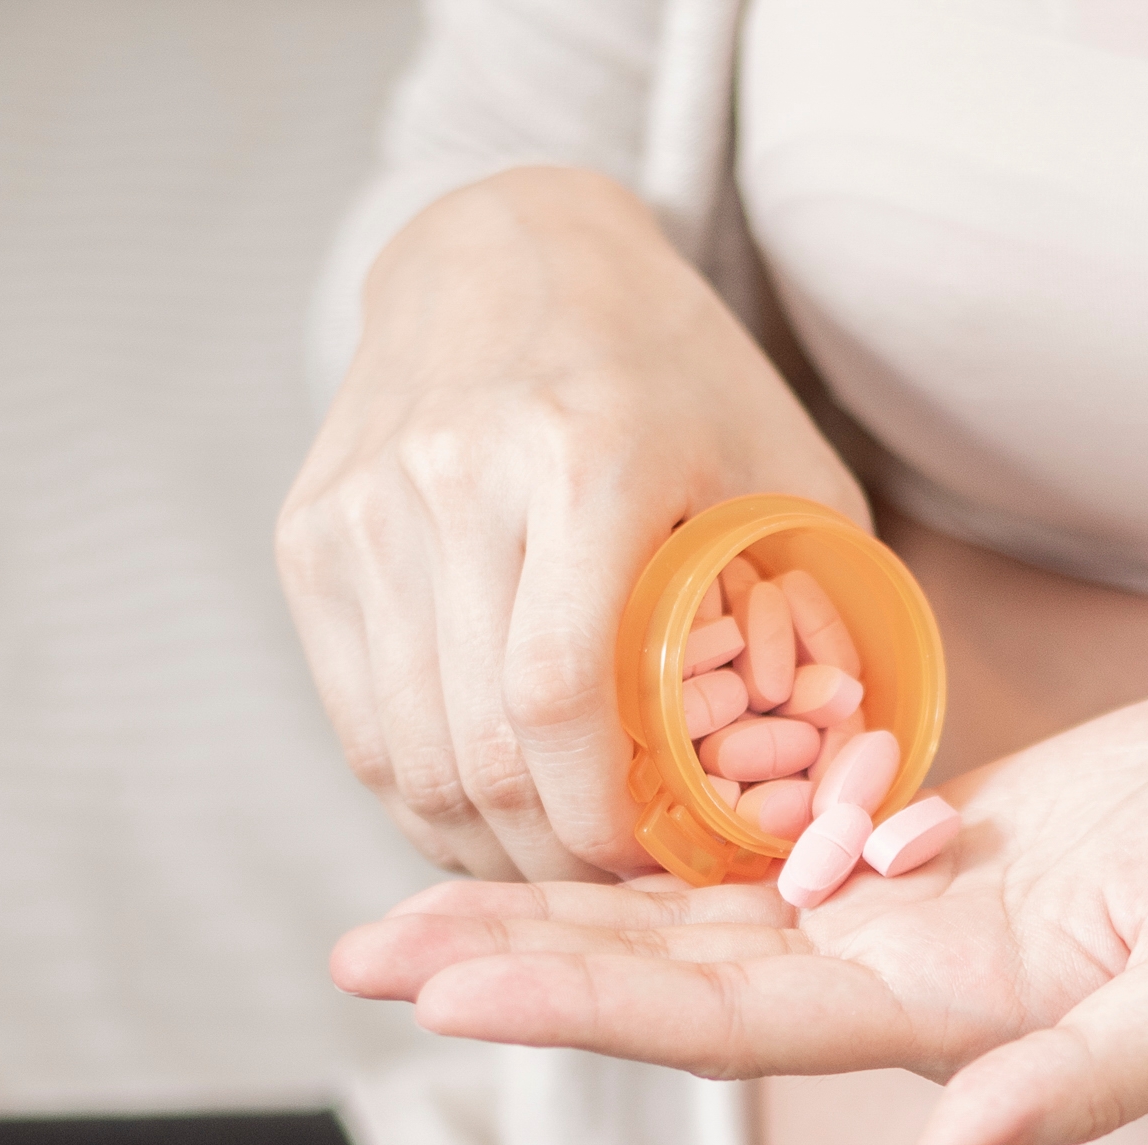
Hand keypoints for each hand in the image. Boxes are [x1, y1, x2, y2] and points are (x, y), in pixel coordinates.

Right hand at [276, 165, 865, 880]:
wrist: (507, 250)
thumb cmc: (675, 378)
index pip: (559, 694)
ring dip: (481, 847)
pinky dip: (419, 797)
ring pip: (404, 754)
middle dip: (550, 859)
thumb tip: (838, 785)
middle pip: (478, 747)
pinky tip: (484, 820)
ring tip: (555, 867)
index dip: (602, 817)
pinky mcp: (309, 537)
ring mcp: (364, 510)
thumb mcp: (783, 466)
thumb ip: (821, 616)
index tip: (658, 860)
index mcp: (587, 456)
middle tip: (615, 891)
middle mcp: (455, 478)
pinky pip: (358, 721)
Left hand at [329, 681, 1147, 1144]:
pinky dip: (659, 847)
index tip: (444, 991)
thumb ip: (1091, 1084)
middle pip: (669, 986)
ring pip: (694, 925)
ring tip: (409, 908)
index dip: (582, 1008)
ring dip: (557, 918)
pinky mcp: (925, 846)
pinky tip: (564, 828)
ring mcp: (904, 915)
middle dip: (518, 968)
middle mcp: (896, 981)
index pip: (722, 1026)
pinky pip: (764, 851)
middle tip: (351, 953)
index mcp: (943, 1020)